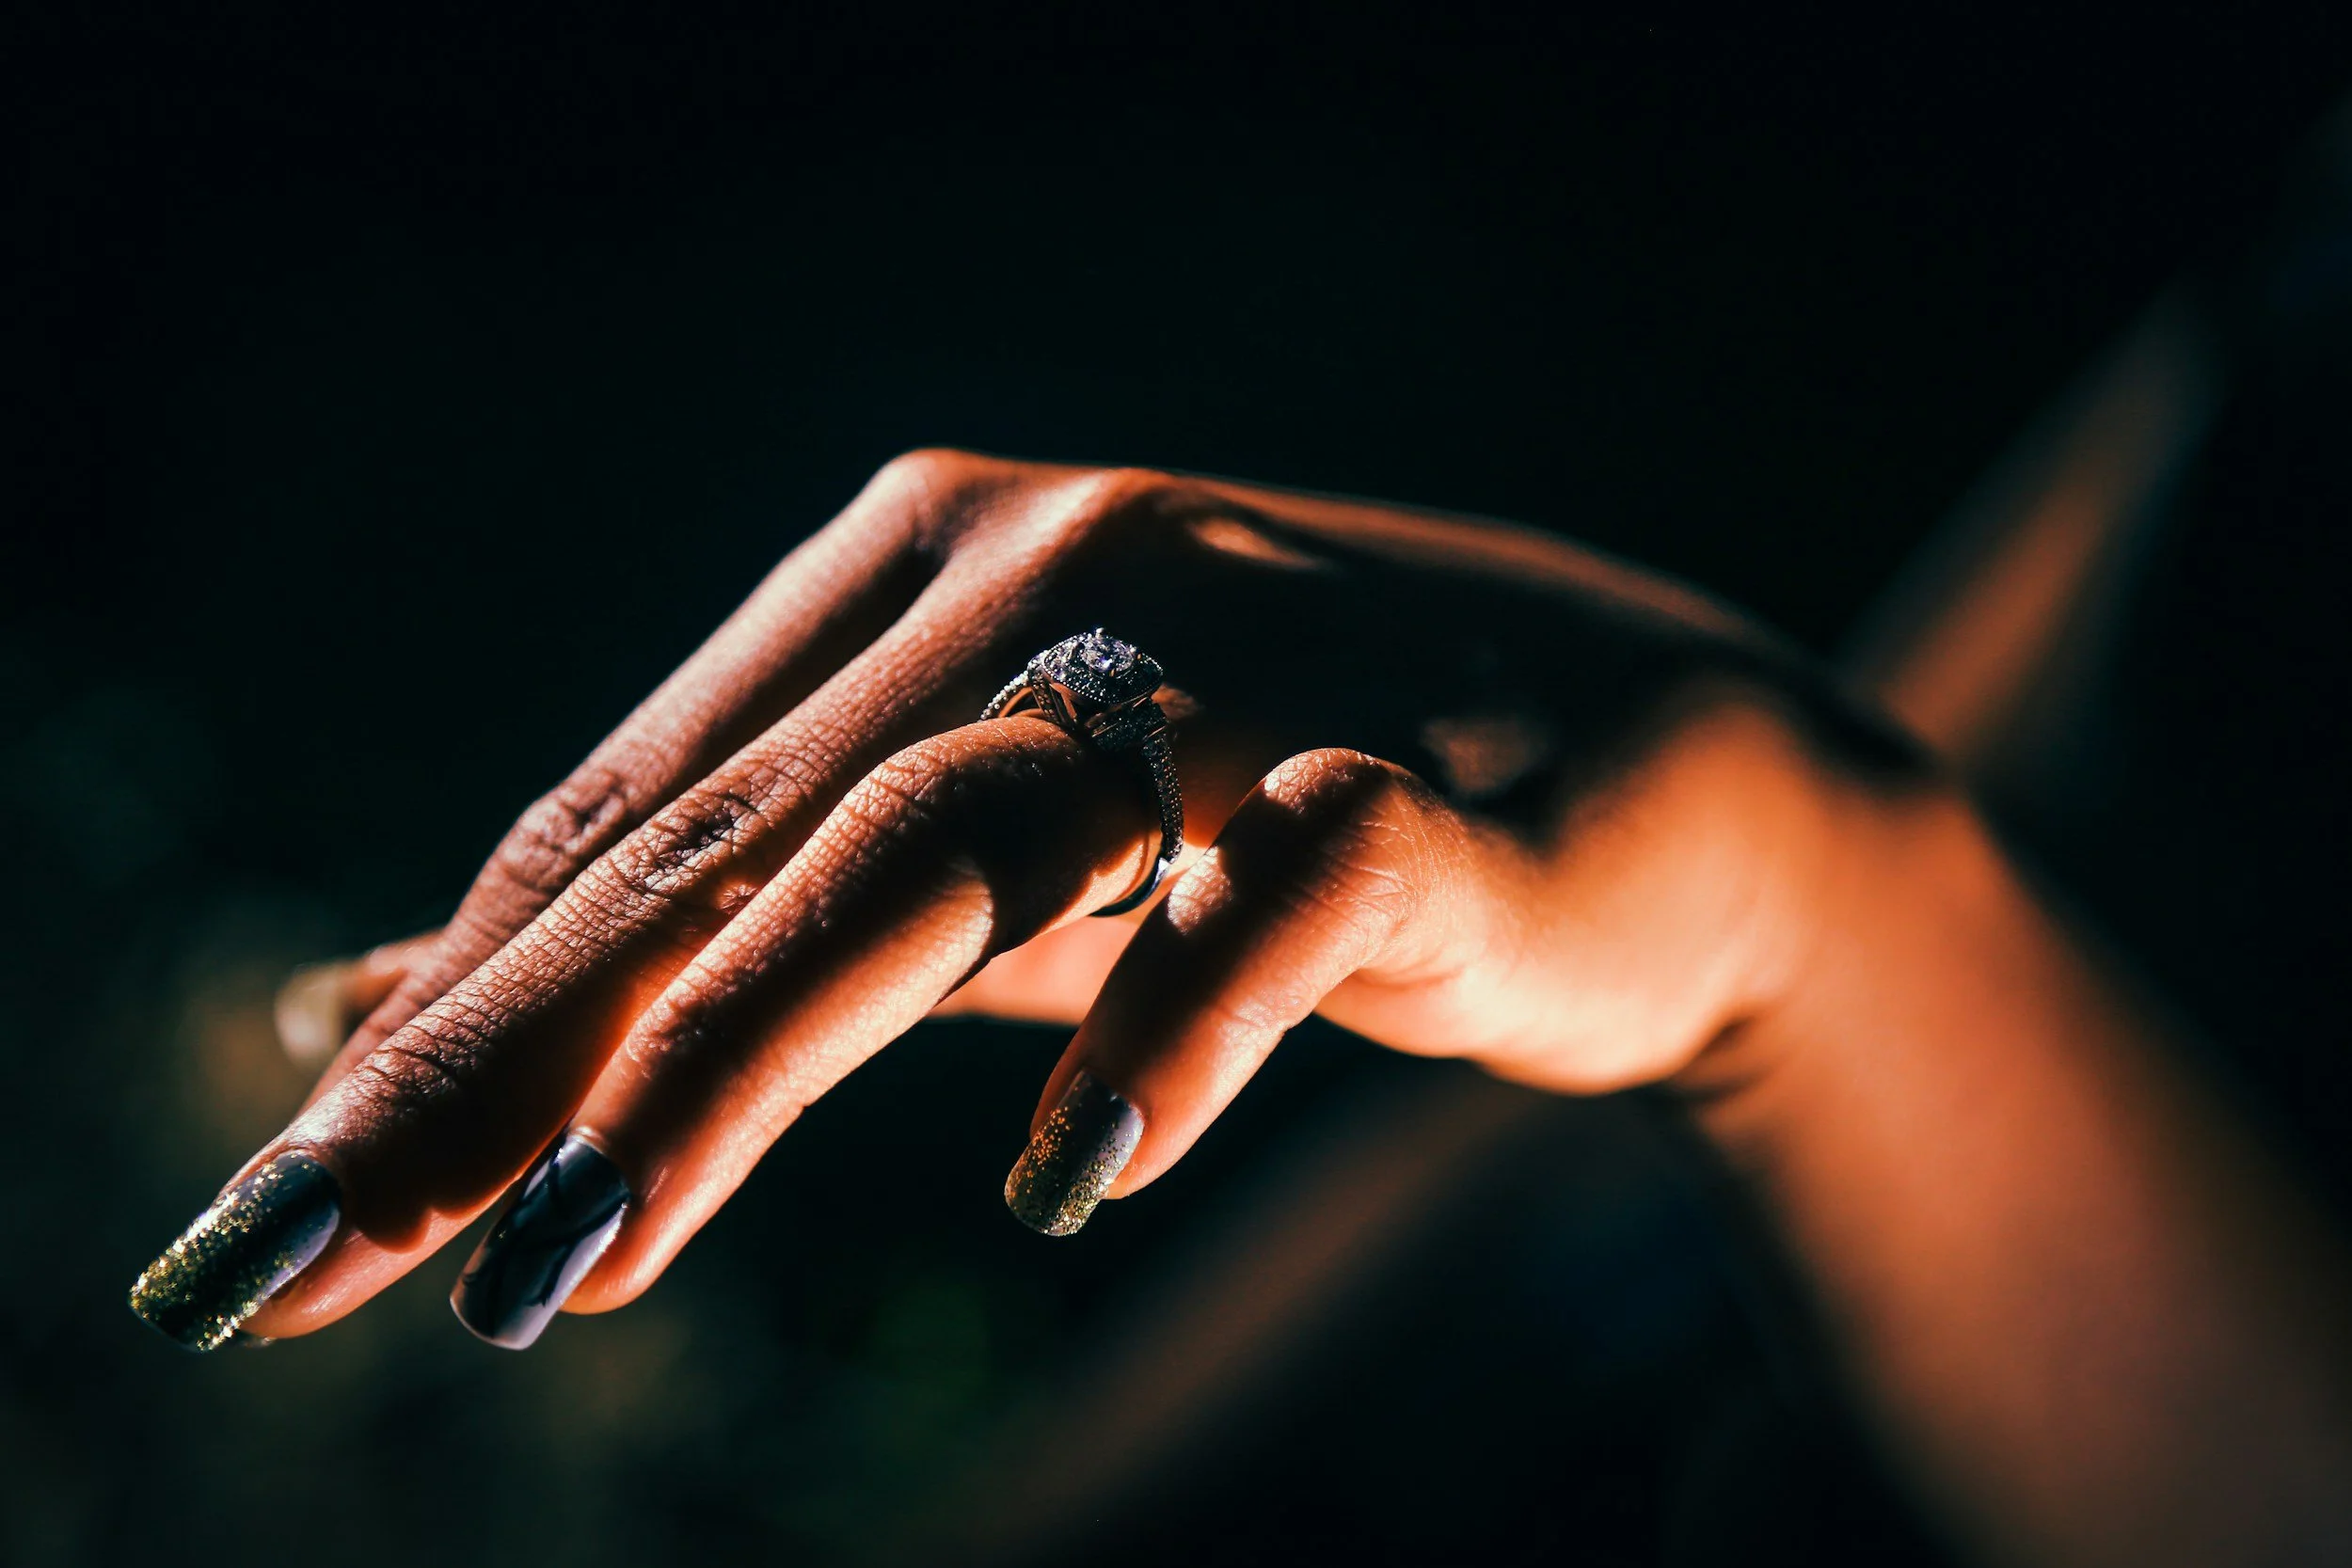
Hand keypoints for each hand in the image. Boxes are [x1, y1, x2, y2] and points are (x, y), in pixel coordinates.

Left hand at [130, 450, 1914, 1350]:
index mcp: (914, 578)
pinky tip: (1076, 1181)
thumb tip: (381, 994)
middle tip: (306, 1263)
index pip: (642, 811)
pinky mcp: (1419, 770)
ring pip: (953, 839)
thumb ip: (727, 915)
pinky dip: (1177, 1021)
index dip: (463, 1011)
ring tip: (587, 1250)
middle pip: (739, 834)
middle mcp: (1045, 576)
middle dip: (513, 1059)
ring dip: (755, 1047)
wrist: (1643, 769)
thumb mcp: (977, 872)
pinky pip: (1284, 882)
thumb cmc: (1267, 816)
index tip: (290, 1210)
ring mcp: (1235, 654)